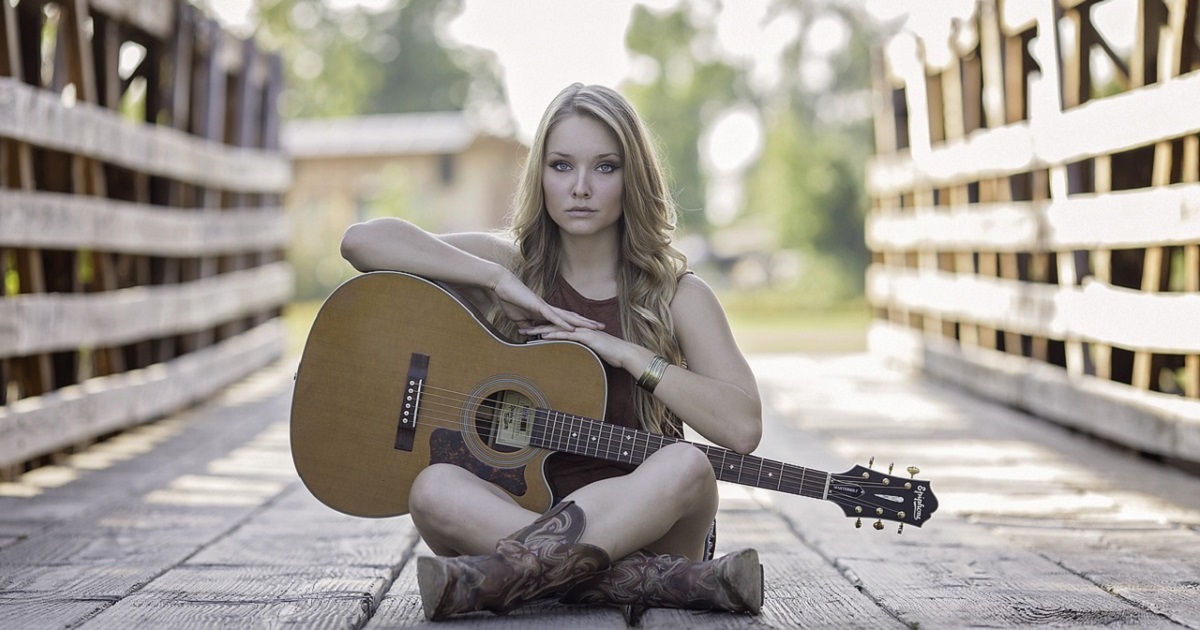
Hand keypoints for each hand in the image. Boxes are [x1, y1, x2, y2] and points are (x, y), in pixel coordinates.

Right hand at [492, 272, 603, 332]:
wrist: (502, 285)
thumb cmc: (511, 300)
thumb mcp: (520, 320)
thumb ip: (527, 328)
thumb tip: (530, 337)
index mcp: (546, 313)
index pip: (567, 320)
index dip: (580, 325)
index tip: (592, 330)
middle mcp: (550, 309)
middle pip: (573, 317)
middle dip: (588, 323)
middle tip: (603, 328)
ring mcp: (545, 307)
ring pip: (567, 316)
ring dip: (581, 323)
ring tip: (594, 328)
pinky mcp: (538, 306)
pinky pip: (552, 316)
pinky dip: (563, 323)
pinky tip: (571, 329)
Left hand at [519, 324, 637, 369]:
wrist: (625, 354)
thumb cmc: (612, 354)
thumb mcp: (593, 351)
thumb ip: (583, 350)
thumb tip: (574, 355)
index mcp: (578, 331)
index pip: (557, 328)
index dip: (542, 328)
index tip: (528, 330)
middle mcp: (578, 328)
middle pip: (553, 325)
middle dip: (535, 326)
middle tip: (520, 328)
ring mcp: (581, 331)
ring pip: (556, 328)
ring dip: (539, 329)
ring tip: (525, 332)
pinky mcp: (585, 337)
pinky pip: (566, 335)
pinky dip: (553, 335)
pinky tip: (542, 336)